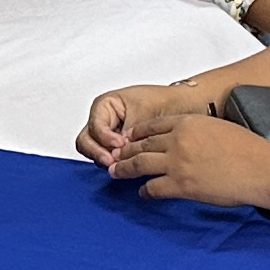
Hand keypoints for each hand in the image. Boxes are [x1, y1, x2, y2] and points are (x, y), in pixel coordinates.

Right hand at [75, 83, 204, 168]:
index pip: (94, 125)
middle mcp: (103, 121)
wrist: (182, 107)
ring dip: (106, 160)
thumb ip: (129, 132)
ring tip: (122, 166)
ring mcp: (109, 137)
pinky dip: (116, 163)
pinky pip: (109, 159)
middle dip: (98, 153)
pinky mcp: (118, 149)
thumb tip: (119, 151)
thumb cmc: (164, 101)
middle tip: (113, 162)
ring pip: (95, 152)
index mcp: (105, 105)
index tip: (119, 144)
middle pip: (86, 141)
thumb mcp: (144, 112)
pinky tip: (128, 167)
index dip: (104, 137)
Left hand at [95, 110, 269, 209]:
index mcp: (188, 123)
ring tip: (116, 172)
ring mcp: (177, 163)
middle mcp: (177, 140)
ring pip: (140, 164)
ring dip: (125, 169)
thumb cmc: (250, 150)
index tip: (130, 138)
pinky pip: (153, 187)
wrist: (261, 168)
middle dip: (125, 150)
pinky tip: (142, 193)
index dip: (138, 133)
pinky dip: (145, 191)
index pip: (153, 126)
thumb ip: (200, 131)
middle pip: (142, 144)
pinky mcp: (181, 185)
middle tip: (116, 155)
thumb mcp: (220, 128)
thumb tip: (192, 141)